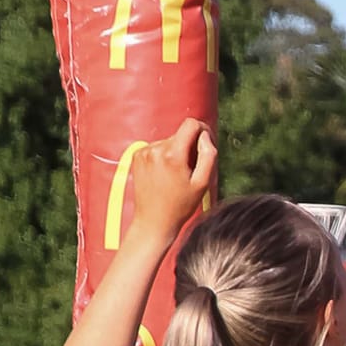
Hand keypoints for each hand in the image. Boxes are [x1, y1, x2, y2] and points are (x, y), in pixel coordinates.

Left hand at [123, 120, 215, 246]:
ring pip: (169, 141)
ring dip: (176, 153)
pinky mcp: (136, 156)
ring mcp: (143, 152)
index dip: (203, 130)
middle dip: (190, 146)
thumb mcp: (202, 182)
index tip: (207, 143)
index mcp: (172, 154)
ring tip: (176, 176)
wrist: (153, 221)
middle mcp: (155, 149)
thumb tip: (205, 135)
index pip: (191, 124)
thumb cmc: (181, 205)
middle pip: (180, 134)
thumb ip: (208, 155)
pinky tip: (165, 175)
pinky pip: (157, 148)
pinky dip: (164, 157)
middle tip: (190, 170)